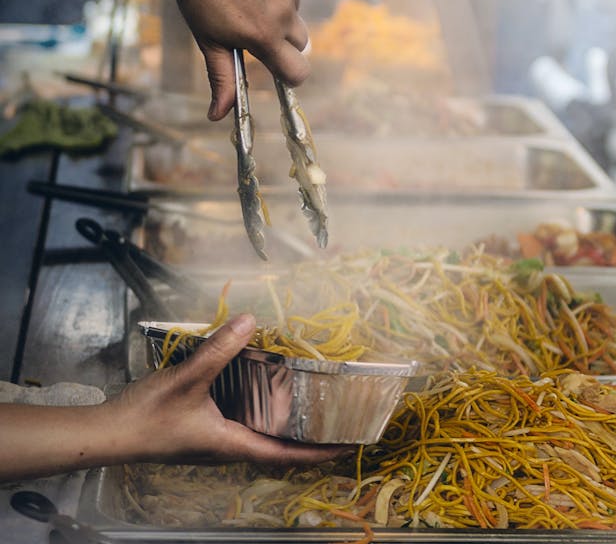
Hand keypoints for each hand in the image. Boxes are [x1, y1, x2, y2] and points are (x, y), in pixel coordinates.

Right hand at [0, 314, 341, 481]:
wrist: (109, 433)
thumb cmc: (148, 416)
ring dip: (285, 423)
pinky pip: (242, 422)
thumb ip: (220, 350)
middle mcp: (229, 446)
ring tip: (310, 405)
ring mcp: (215, 440)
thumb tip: (251, 321)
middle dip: (308, 437)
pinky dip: (260, 410)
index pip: (286, 454)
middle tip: (336, 420)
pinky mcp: (203, 430)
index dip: (318, 452)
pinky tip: (262, 389)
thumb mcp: (188, 379)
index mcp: (233, 443)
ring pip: (260, 434)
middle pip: (278, 445)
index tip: (347, 446)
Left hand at [93, 0, 310, 119]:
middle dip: (284, 42)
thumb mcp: (206, 37)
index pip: (298, 72)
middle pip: (301, 43)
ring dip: (275, 9)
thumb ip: (222, 77)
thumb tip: (218, 115)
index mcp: (263, 35)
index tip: (278, 69)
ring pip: (293, 10)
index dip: (291, 76)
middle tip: (256, 28)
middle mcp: (283, 11)